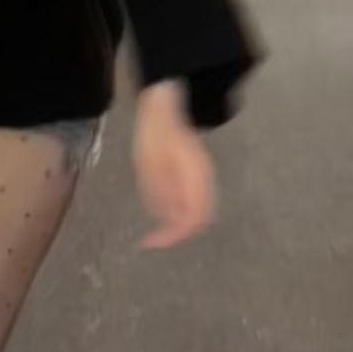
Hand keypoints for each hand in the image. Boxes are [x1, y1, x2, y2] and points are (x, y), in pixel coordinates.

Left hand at [133, 81, 215, 249]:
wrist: (165, 108)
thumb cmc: (154, 136)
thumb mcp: (148, 167)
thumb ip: (159, 196)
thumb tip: (165, 222)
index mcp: (194, 178)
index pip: (191, 219)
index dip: (172, 237)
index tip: (151, 243)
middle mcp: (204, 180)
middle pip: (200, 219)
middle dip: (177, 234)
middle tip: (153, 239)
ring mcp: (204, 177)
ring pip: (199, 212)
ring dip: (179, 224)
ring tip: (156, 227)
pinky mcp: (199, 175)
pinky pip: (195, 201)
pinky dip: (181, 212)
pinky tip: (163, 210)